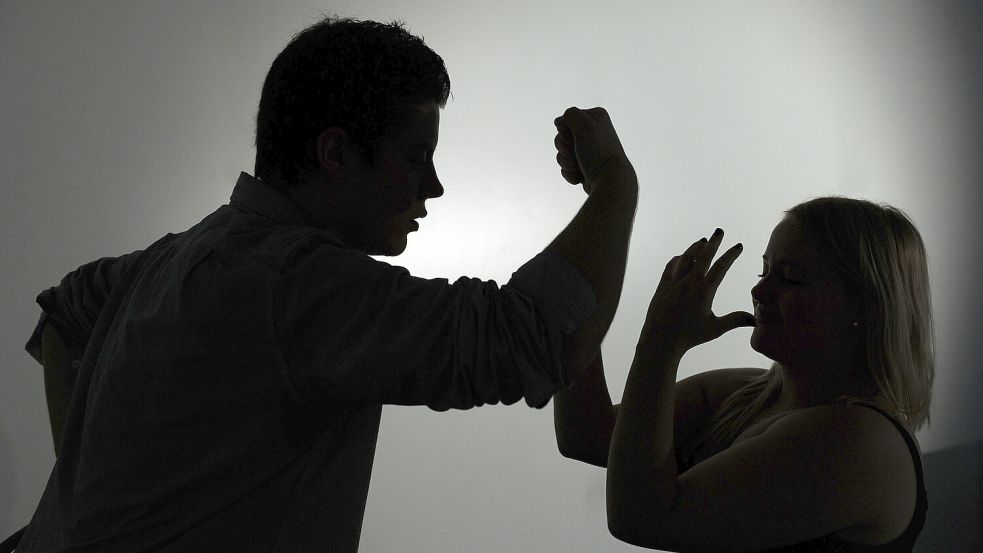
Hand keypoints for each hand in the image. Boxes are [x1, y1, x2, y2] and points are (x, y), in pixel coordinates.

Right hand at [554, 107, 634, 194]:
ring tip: (579, 167)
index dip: (564, 131)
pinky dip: (570, 172)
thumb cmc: (598, 152)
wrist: (609, 181)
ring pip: (562, 154)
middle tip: (576, 153)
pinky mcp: (584, 166)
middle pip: (561, 137)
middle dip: (564, 148)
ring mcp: (588, 150)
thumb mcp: (584, 125)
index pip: (565, 120)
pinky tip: (580, 176)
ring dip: (566, 162)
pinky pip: (566, 167)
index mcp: (596, 117)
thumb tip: (559, 121)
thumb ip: (570, 115)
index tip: (575, 138)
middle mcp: (593, 132)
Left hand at [642, 228, 754, 351]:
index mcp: (704, 291)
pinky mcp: (663, 285)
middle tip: (719, 231)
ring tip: (703, 241)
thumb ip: (735, 320)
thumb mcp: (715, 329)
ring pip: (685, 258)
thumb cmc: (689, 336)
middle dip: (713, 242)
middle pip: (703, 256)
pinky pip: (671, 266)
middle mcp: (689, 283)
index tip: (738, 246)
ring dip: (695, 247)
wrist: (661, 340)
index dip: (731, 255)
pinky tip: (682, 256)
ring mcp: (674, 282)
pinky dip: (678, 258)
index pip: (721, 267)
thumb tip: (755, 320)